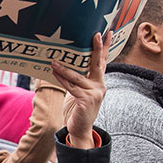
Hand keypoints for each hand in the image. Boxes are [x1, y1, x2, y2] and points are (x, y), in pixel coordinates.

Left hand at [51, 31, 108, 148]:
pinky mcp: (85, 100)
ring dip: (64, 68)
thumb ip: (79, 79)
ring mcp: (94, 93)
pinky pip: (71, 86)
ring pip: (77, 76)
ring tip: (53, 61)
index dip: (106, 47)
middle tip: (96, 34)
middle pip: (97, 64)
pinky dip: (61, 79)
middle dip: (97, 48)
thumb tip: (66, 63)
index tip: (109, 33)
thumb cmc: (78, 108)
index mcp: (99, 82)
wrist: (81, 129)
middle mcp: (100, 86)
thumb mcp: (80, 91)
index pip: (103, 61)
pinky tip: (54, 72)